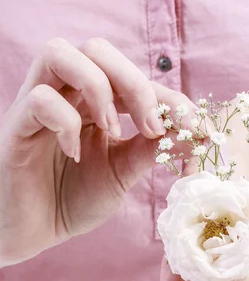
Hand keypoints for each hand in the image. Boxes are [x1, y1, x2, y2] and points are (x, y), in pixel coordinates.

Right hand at [0, 37, 194, 265]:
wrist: (27, 232)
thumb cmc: (70, 199)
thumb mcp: (120, 173)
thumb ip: (150, 149)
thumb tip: (194, 131)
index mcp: (93, 101)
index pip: (133, 76)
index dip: (169, 97)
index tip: (197, 128)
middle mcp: (65, 93)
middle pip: (96, 48)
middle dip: (133, 80)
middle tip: (151, 125)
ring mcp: (37, 105)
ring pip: (59, 52)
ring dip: (97, 86)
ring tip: (113, 128)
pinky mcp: (15, 125)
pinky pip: (39, 99)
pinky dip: (65, 121)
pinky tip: (74, 152)